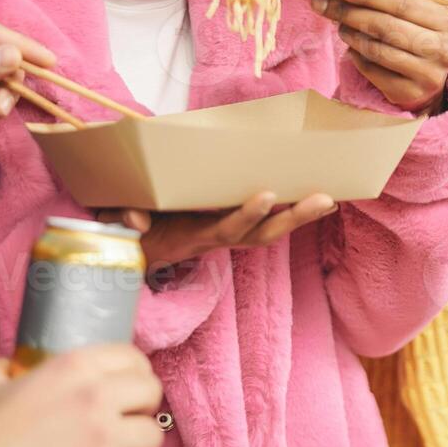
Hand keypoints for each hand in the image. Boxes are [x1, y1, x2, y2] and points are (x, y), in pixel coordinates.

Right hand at [0, 345, 162, 446]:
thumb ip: (4, 368)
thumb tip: (12, 368)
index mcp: (73, 366)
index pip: (132, 357)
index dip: (133, 374)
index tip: (126, 389)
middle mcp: (96, 395)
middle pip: (151, 392)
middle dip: (141, 408)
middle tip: (122, 423)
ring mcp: (105, 436)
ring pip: (151, 436)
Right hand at [101, 191, 336, 269]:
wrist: (126, 251)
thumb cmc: (126, 231)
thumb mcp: (117, 223)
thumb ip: (123, 218)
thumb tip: (135, 221)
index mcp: (191, 237)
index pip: (223, 228)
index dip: (245, 215)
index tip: (267, 195)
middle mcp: (215, 238)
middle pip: (260, 234)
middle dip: (292, 218)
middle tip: (324, 199)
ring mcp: (224, 234)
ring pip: (267, 232)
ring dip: (299, 217)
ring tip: (330, 199)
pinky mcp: (228, 228)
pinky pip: (264, 225)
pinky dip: (290, 214)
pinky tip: (319, 202)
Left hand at [311, 0, 447, 112]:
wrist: (436, 77)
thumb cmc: (422, 35)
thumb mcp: (417, 10)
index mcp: (446, 22)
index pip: (402, 3)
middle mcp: (441, 50)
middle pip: (386, 27)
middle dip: (350, 13)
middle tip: (324, 4)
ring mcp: (426, 74)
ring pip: (376, 50)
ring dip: (350, 34)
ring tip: (340, 25)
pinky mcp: (408, 93)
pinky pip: (372, 71)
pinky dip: (356, 56)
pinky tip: (353, 47)